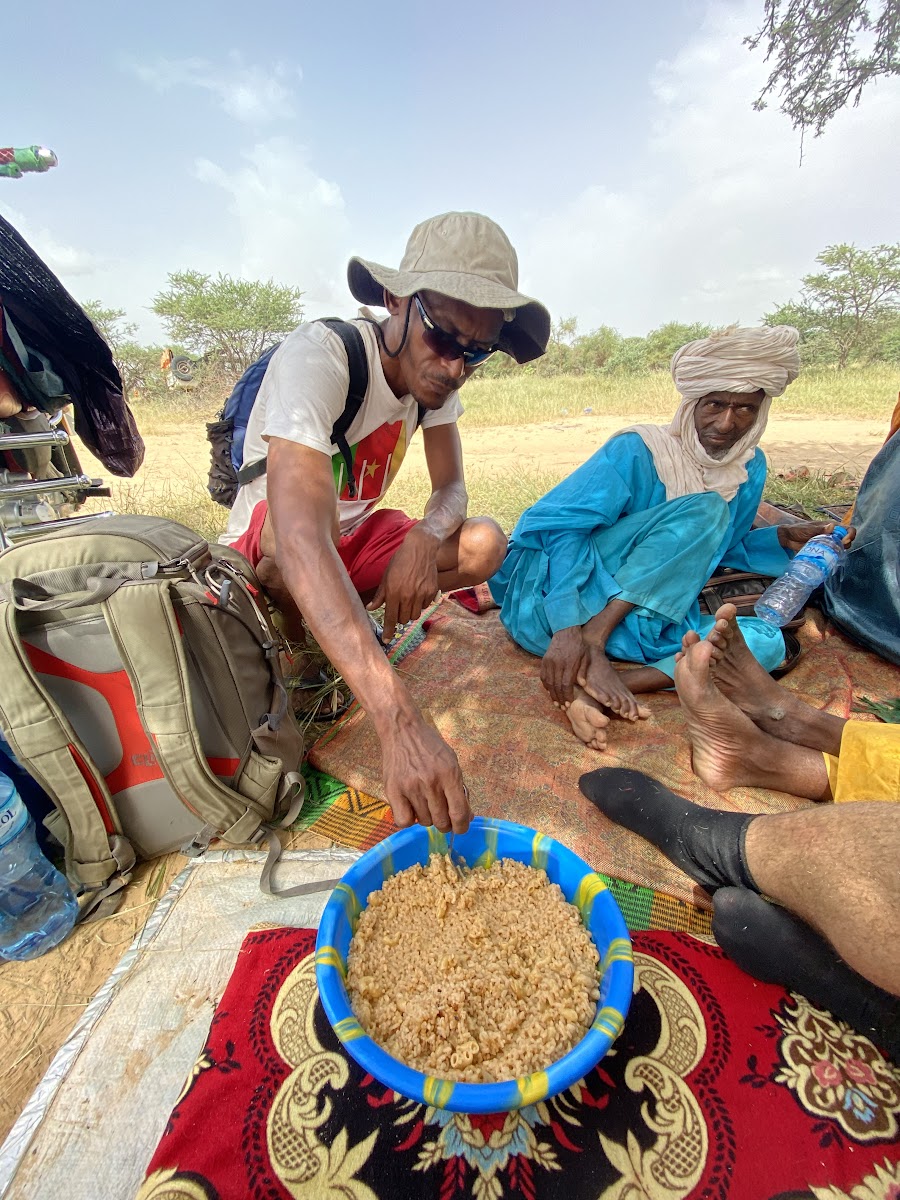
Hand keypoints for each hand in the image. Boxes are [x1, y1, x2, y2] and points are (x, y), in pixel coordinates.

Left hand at [367, 527, 439, 641]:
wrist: (421, 547)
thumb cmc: (400, 560)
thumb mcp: (386, 576)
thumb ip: (380, 595)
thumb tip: (370, 608)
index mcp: (393, 592)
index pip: (389, 618)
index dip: (388, 631)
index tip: (386, 640)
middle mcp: (407, 595)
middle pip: (403, 620)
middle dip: (399, 618)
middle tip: (398, 609)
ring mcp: (421, 594)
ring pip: (415, 615)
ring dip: (410, 612)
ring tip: (408, 601)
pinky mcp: (432, 591)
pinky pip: (425, 606)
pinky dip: (420, 604)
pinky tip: (418, 593)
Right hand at [380, 716, 471, 833]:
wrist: (402, 730)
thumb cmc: (429, 746)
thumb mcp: (452, 761)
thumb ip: (459, 789)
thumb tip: (467, 816)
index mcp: (449, 774)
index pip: (459, 813)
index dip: (462, 826)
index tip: (460, 827)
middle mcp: (431, 782)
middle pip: (442, 822)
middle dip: (445, 824)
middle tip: (442, 816)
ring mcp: (410, 787)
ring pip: (424, 822)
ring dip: (427, 818)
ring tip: (424, 804)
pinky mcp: (393, 790)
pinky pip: (403, 821)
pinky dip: (409, 820)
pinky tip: (411, 808)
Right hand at [541, 626, 587, 706]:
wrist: (566, 632)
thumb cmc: (578, 646)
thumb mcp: (585, 657)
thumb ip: (583, 671)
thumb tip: (582, 685)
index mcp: (569, 664)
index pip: (566, 684)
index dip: (566, 695)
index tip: (568, 703)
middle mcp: (557, 664)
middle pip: (556, 685)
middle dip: (559, 698)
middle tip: (562, 707)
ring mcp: (549, 662)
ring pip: (548, 682)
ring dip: (551, 694)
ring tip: (555, 702)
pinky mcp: (544, 660)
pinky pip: (543, 676)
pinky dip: (546, 685)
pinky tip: (549, 691)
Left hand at [777, 520, 856, 553]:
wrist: (788, 538)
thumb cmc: (798, 530)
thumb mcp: (808, 528)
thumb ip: (819, 529)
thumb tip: (832, 527)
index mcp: (831, 526)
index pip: (848, 529)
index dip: (850, 534)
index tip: (844, 540)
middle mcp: (833, 535)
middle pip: (847, 540)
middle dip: (846, 545)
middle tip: (837, 548)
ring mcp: (829, 543)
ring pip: (841, 548)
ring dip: (840, 552)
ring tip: (832, 554)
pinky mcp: (824, 551)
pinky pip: (833, 555)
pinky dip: (833, 557)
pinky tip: (828, 559)